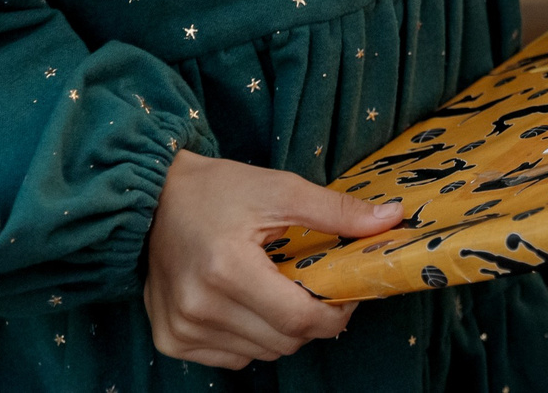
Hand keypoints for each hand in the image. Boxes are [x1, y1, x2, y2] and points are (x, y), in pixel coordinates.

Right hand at [144, 151, 403, 367]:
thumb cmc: (219, 190)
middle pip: (283, 342)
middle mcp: (199, 308)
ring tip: (280, 291)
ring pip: (260, 353)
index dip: (335, 314)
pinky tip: (249, 304)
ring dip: (281, 330)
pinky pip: (231, 358)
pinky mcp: (170, 340)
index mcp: (227, 270)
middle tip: (316, 288)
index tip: (348, 294)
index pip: (298, 320)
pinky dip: (251, 339)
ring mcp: (180, 329)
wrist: (155, 198)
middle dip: (312, 321)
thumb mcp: (282, 189)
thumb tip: (392, 219)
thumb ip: (337, 211)